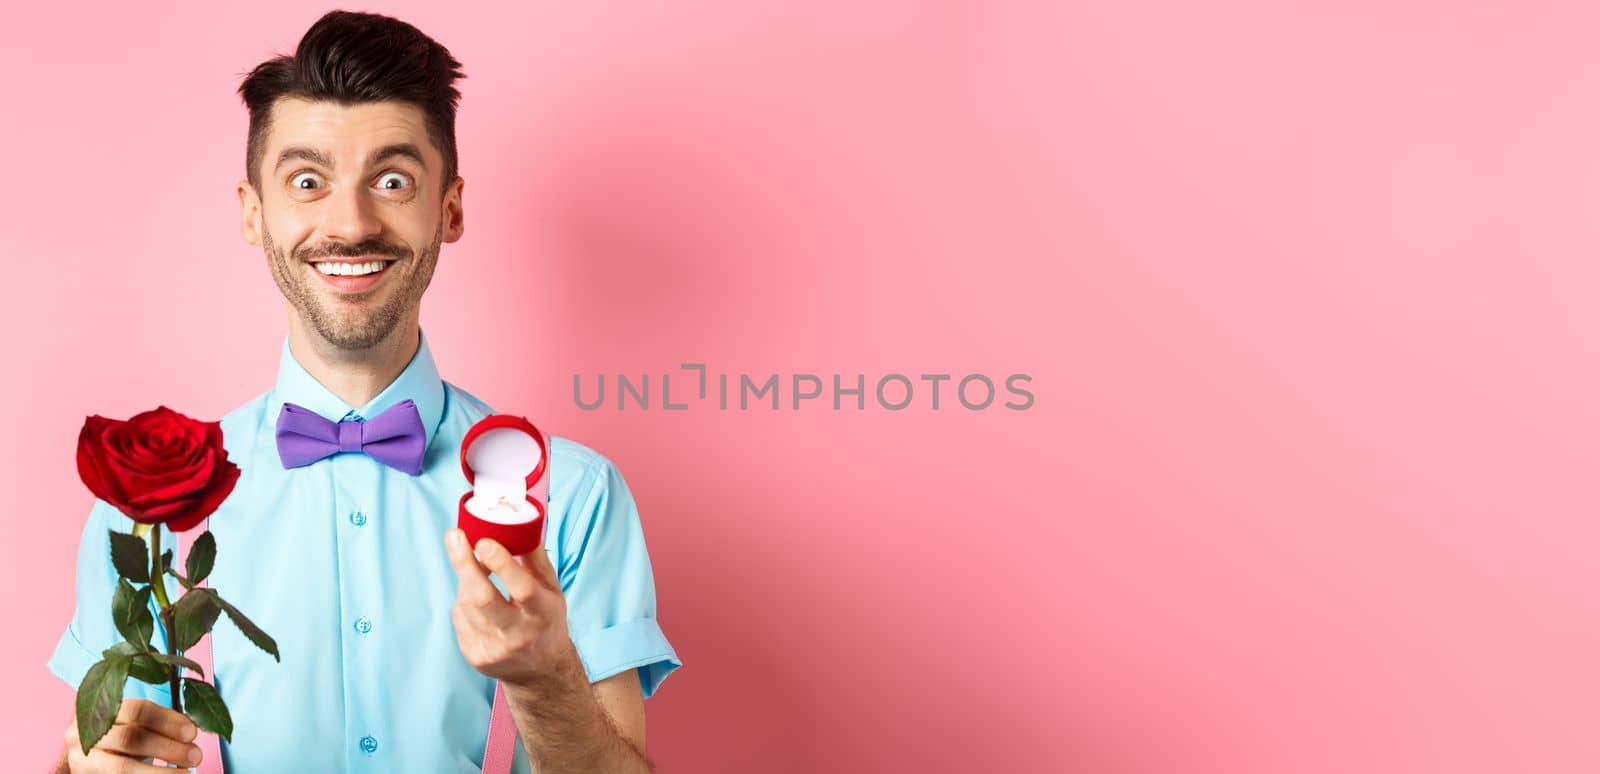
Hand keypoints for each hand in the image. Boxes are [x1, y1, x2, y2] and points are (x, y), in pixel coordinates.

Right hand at [62, 698, 200, 771]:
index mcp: (101, 708)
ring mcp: (83, 760)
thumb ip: (158, 723)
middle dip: (167, 747)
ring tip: (186, 773)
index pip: (136, 710)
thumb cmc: (124, 737)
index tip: (192, 732)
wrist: (95, 759)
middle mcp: (84, 733)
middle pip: (130, 739)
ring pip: (122, 768)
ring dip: (160, 772)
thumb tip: (191, 731)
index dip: (167, 720)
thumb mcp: (136, 724)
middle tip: (195, 756)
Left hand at [444, 529, 572, 689]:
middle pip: (483, 598)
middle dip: (464, 564)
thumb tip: (518, 524)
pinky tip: (475, 601)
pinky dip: (463, 602)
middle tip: (454, 536)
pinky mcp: (476, 658)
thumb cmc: (546, 620)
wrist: (542, 672)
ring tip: (473, 569)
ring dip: (466, 581)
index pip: (521, 588)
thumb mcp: (551, 590)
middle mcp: (520, 635)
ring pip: (467, 605)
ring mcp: (495, 650)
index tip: (483, 541)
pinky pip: (459, 619)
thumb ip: (535, 559)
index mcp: (543, 614)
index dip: (501, 563)